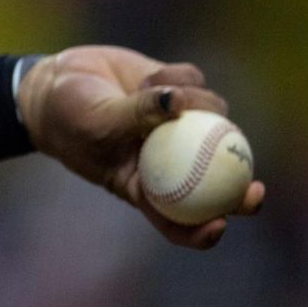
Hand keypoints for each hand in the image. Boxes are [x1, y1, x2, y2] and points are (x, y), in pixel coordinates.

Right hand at [17, 46, 266, 248]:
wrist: (53, 84)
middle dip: (241, 190)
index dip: (202, 231)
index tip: (219, 224)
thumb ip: (137, 116)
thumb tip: (179, 103)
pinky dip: (179, 77)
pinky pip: (196, 84)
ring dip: (195, 102)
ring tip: (153, 90)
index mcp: (145, 185)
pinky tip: (150, 75)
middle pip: (217, 180)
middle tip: (253, 189)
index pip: (177, 220)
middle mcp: (169, 159)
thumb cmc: (67, 118)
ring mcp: (177, 125)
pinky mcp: (176, 91)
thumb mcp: (97, 122)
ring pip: (213, 118)